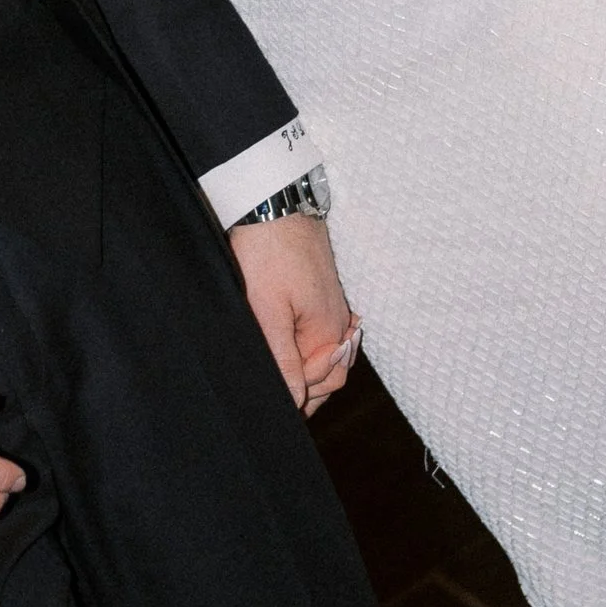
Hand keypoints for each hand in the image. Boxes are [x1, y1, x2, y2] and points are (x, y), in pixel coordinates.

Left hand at [229, 212, 360, 416]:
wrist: (272, 202)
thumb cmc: (267, 253)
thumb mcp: (267, 311)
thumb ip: (283, 360)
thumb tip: (295, 404)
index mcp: (329, 332)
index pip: (322, 384)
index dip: (298, 397)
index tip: (270, 400)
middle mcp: (339, 322)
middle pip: (329, 373)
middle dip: (305, 386)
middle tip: (272, 390)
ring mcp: (333, 306)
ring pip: (324, 353)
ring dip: (304, 366)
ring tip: (276, 369)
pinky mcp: (321, 292)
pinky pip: (320, 332)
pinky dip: (305, 346)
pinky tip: (285, 345)